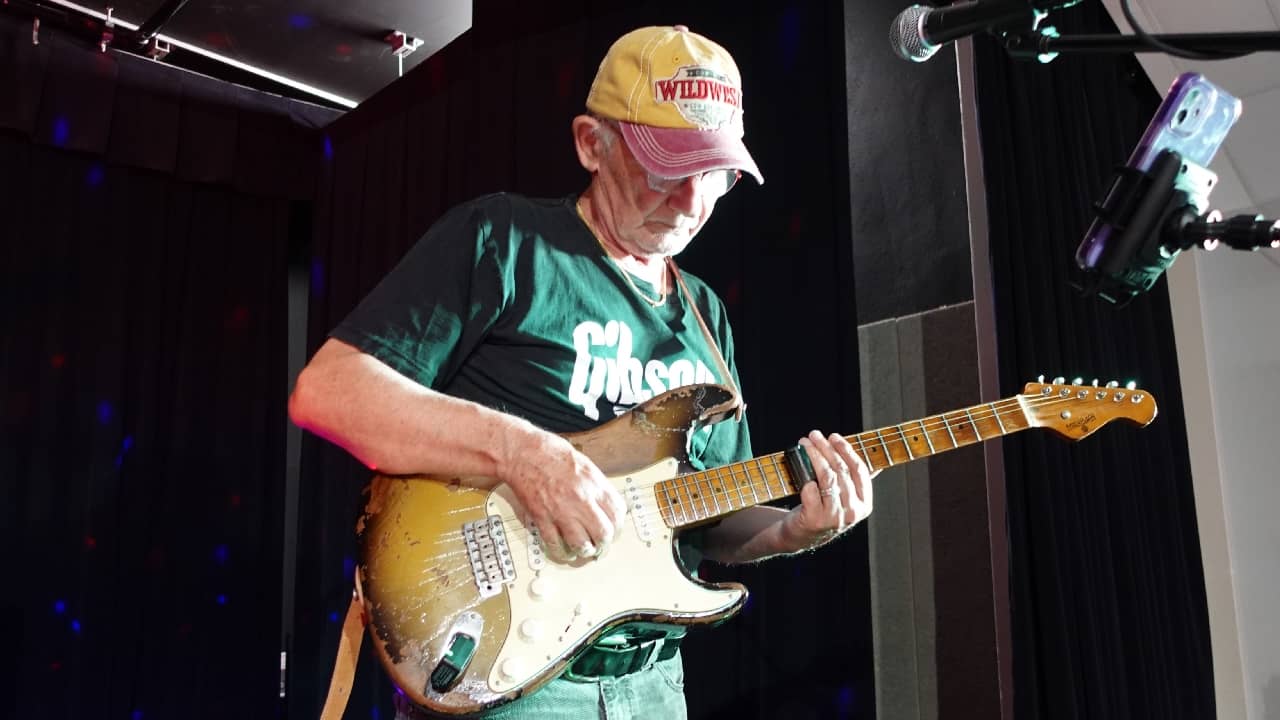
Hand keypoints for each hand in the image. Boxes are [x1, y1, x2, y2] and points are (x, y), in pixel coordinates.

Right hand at [497, 427, 626, 562]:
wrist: (520, 452)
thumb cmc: (548, 452)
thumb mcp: (583, 463)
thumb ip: (596, 484)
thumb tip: (605, 502)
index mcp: (593, 483)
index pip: (618, 513)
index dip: (618, 524)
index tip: (614, 528)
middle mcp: (580, 499)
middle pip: (604, 534)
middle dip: (605, 543)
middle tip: (602, 544)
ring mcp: (561, 511)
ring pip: (582, 544)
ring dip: (585, 550)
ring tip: (585, 549)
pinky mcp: (542, 518)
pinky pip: (555, 544)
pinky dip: (562, 551)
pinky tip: (564, 550)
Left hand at [779, 430, 874, 551]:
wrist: (801, 535)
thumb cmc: (823, 510)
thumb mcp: (845, 499)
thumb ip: (858, 483)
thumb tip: (877, 464)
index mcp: (864, 504)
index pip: (859, 470)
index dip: (846, 450)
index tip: (834, 436)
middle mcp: (852, 512)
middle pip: (841, 471)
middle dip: (826, 448)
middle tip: (814, 435)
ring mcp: (834, 517)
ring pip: (826, 477)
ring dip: (814, 456)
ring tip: (805, 444)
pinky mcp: (815, 520)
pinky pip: (811, 491)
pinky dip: (805, 477)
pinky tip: (798, 467)